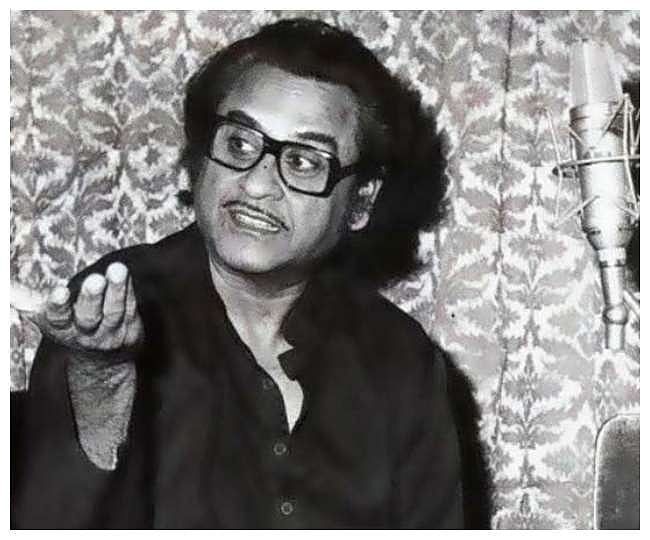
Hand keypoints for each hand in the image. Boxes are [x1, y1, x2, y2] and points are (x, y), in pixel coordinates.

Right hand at [12, 262, 142, 356]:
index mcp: (60, 329)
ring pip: (113, 312)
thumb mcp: (48, 317)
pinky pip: (130, 309)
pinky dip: (128, 291)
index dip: (58, 306)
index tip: (60, 291)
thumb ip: (28, 300)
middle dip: (91, 297)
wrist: (102, 360)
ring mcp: (110, 334)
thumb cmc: (71, 326)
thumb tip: (6, 287)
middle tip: (95, 279)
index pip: (57, 318)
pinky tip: (125, 275)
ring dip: (117, 290)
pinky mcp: (130, 332)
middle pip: (88, 317)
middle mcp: (85, 334)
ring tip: (118, 269)